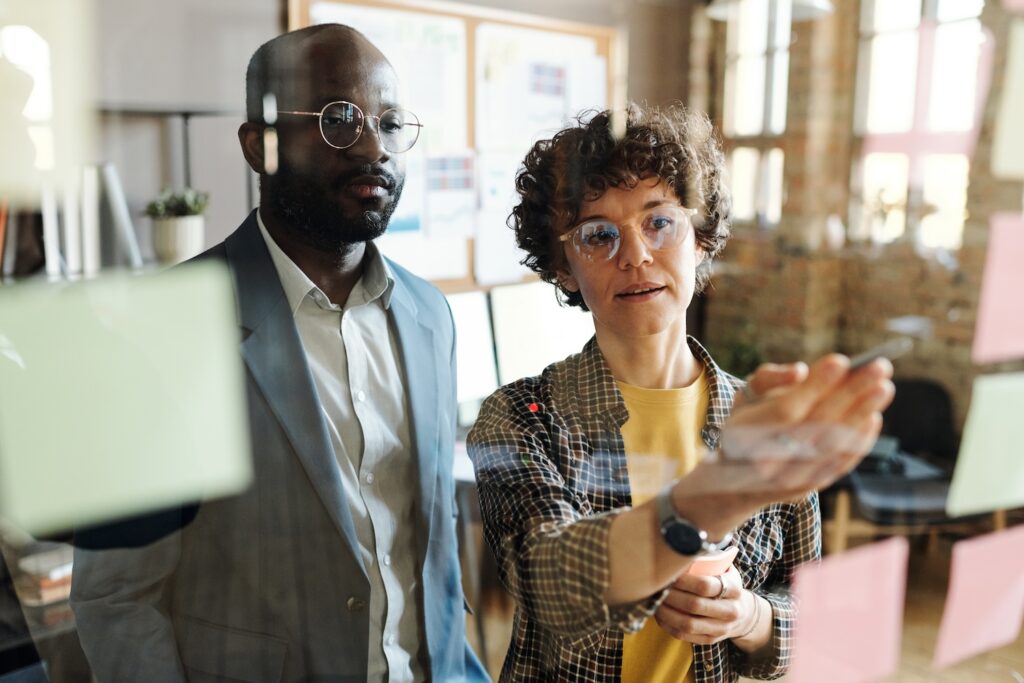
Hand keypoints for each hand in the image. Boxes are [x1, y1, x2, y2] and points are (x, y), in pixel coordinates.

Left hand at [654, 566, 755, 644]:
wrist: (742, 613)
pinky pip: (684, 636)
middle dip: (671, 595)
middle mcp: (731, 611)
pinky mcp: (710, 640)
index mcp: (734, 589)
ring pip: (688, 623)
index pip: (705, 585)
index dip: (683, 580)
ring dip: (666, 612)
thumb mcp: (726, 570)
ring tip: (655, 600)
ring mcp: (721, 629)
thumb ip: (711, 558)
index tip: (669, 573)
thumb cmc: (725, 585)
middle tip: (657, 586)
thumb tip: (682, 538)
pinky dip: (668, 625)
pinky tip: (659, 615)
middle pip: (694, 604)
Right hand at [672, 354, 894, 537]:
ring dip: (862, 415)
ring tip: (884, 387)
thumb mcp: (745, 396)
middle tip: (880, 367)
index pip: (787, 409)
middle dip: (851, 394)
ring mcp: (788, 479)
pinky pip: (839, 465)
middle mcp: (766, 461)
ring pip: (833, 446)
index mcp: (744, 433)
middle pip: (817, 426)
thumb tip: (800, 371)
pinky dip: (860, 441)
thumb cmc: (745, 425)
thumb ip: (769, 378)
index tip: (842, 360)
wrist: (730, 483)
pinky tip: (873, 416)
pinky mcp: (807, 489)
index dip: (816, 387)